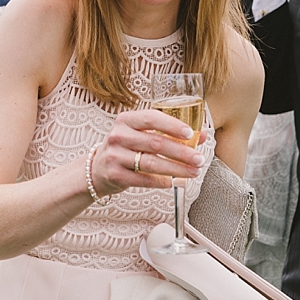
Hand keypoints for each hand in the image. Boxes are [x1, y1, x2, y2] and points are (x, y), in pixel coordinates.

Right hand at [90, 110, 206, 197]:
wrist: (97, 169)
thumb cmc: (126, 147)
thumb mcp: (142, 134)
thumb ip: (170, 133)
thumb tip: (201, 136)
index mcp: (126, 120)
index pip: (152, 118)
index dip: (172, 125)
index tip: (190, 133)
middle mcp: (119, 135)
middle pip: (155, 143)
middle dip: (182, 152)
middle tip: (199, 158)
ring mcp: (115, 156)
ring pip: (151, 162)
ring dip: (176, 168)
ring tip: (193, 171)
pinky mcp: (115, 175)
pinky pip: (144, 179)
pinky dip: (162, 181)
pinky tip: (174, 181)